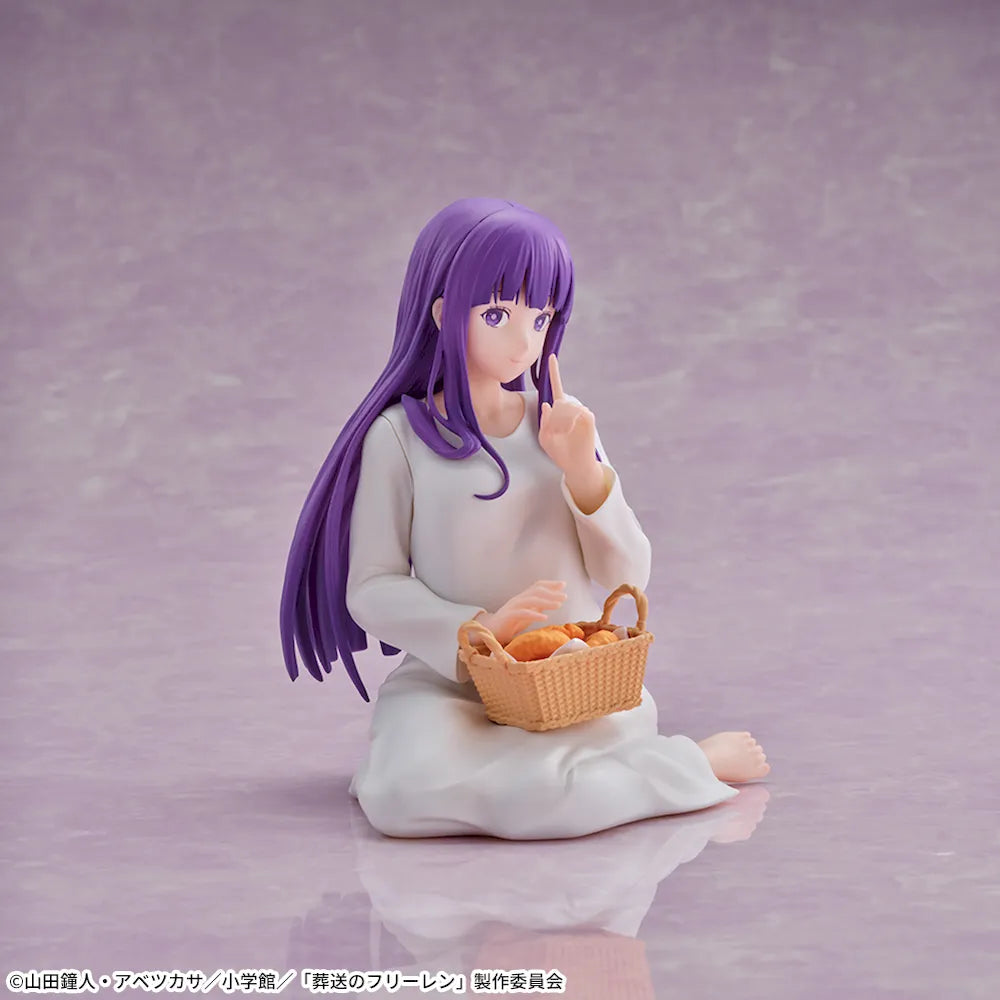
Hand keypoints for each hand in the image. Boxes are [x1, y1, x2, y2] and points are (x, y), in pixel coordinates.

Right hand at [475, 580, 566, 645]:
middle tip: (565, 596)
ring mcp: (512, 607)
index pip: (537, 586)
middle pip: (536, 591)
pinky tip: (544, 618)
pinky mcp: (508, 617)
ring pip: (531, 600)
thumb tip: (552, 602)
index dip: (550, 584)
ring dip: (546, 602)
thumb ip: (537, 608)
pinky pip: (522, 613)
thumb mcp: (526, 614)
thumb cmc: (509, 624)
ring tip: (558, 605)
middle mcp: (517, 599)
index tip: (563, 585)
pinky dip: (534, 615)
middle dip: (552, 593)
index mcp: (522, 598)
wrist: (488, 631)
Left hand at [540, 354, 610, 514]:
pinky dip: (570, 421)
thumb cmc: (559, 452)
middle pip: (559, 401)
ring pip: (567, 406)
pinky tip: (570, 431)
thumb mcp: (544, 439)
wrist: (575, 465)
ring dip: (561, 421)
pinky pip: (578, 412)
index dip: (554, 372)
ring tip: (562, 434)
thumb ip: (544, 422)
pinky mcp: (589, 418)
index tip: (551, 357)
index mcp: (559, 411)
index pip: (557, 388)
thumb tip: (547, 404)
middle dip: (554, 417)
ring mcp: (581, 412)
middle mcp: (571, 408)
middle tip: (555, 433)